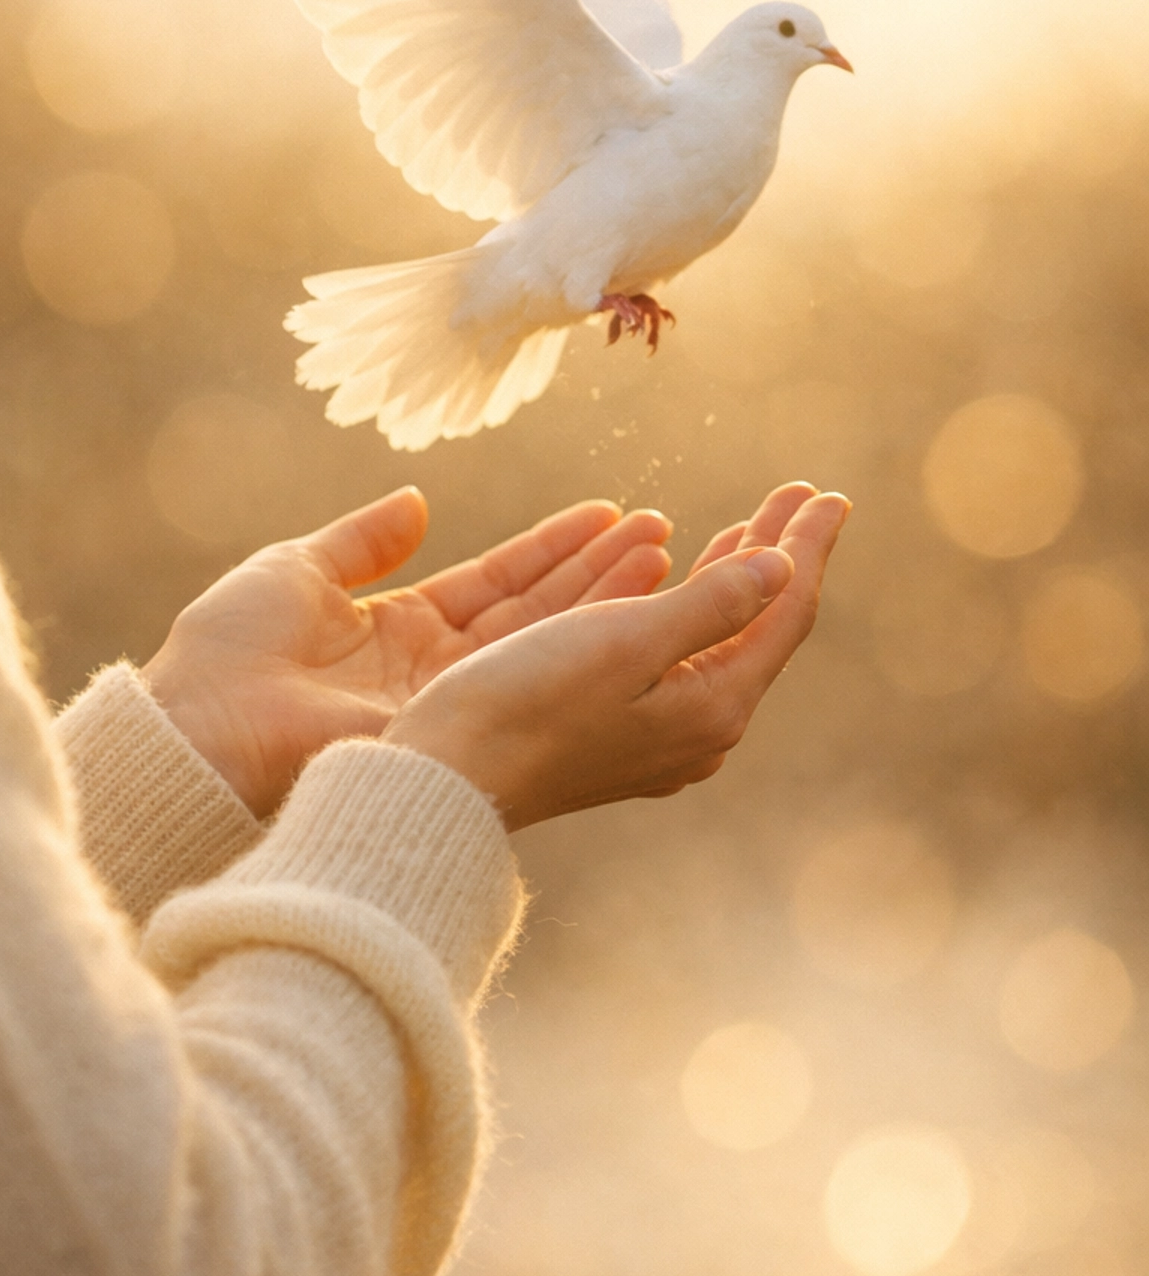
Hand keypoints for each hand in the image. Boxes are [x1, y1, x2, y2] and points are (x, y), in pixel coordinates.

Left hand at [142, 489, 672, 816]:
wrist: (198, 727)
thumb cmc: (227, 651)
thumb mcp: (297, 570)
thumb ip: (363, 540)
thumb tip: (415, 501)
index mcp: (397, 632)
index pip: (493, 584)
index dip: (549, 551)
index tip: (607, 516)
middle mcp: (434, 672)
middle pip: (532, 612)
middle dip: (596, 570)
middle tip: (659, 527)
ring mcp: (449, 702)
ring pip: (541, 640)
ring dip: (603, 594)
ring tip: (660, 547)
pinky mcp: (454, 725)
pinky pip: (526, 670)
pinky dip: (577, 631)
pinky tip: (627, 593)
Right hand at [381, 483, 849, 828]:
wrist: (448, 781)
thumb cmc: (529, 703)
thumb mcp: (628, 641)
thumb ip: (713, 603)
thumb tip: (784, 566)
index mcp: (713, 705)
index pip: (784, 611)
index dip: (807, 546)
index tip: (827, 494)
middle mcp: (699, 731)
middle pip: (757, 626)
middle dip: (778, 555)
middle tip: (799, 496)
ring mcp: (660, 738)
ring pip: (716, 643)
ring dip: (734, 578)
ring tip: (750, 529)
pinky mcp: (618, 736)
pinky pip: (677, 659)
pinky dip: (688, 608)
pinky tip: (675, 586)